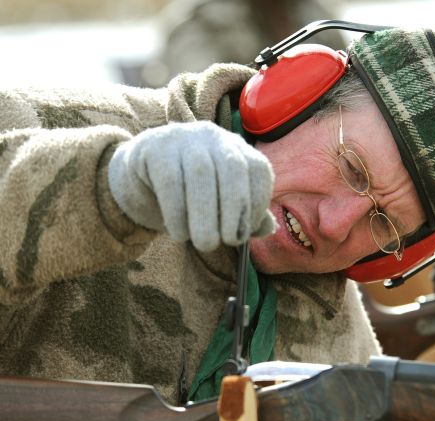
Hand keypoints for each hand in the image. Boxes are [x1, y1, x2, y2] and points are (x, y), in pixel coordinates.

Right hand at [108, 121, 274, 251]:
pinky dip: (177, 213)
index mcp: (237, 148)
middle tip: (228, 242)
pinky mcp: (154, 148)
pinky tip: (179, 234)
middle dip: (235, 209)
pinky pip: (169, 181)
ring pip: (201, 174)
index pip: (258, 169)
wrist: (140, 177)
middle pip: (233, 167)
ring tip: (205, 244)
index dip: (258, 202)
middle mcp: (214, 137)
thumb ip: (246, 216)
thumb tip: (269, 228)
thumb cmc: (190, 194)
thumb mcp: (220, 204)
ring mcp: (183, 138)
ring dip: (206, 215)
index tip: (245, 232)